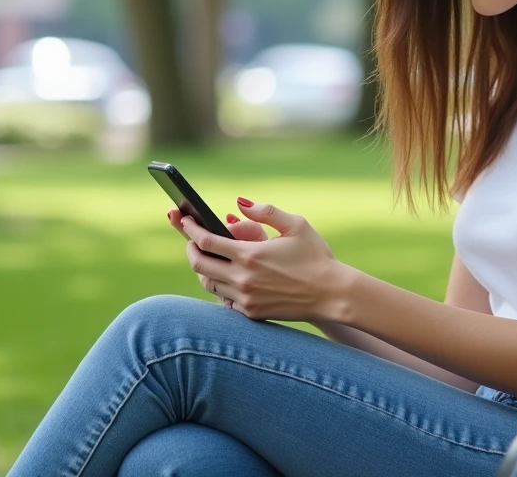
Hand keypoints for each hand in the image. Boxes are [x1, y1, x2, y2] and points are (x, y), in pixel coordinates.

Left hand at [180, 199, 344, 322]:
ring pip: (208, 283)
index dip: (191, 229)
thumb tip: (238, 204)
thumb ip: (265, 211)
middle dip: (190, 248)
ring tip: (207, 256)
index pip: (206, 241)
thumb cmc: (316, 256)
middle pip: (199, 264)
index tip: (184, 220)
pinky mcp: (251, 312)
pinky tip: (225, 276)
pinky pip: (224, 299)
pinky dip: (220, 286)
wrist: (332, 294)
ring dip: (203, 268)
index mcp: (250, 255)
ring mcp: (245, 299)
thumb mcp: (296, 225)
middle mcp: (243, 279)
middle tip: (191, 240)